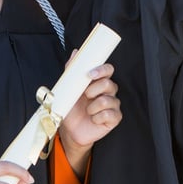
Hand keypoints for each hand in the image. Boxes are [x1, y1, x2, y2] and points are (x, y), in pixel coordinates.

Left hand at [58, 57, 121, 178]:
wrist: (70, 131)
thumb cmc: (71, 109)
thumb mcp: (68, 89)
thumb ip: (72, 70)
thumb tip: (76, 52)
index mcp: (99, 82)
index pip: (108, 70)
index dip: (102, 70)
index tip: (90, 74)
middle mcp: (108, 92)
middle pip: (109, 84)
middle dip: (94, 90)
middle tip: (85, 96)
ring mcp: (113, 105)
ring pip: (108, 100)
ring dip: (92, 107)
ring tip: (87, 111)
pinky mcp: (114, 118)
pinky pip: (110, 114)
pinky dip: (97, 117)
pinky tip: (93, 119)